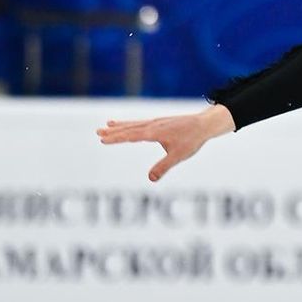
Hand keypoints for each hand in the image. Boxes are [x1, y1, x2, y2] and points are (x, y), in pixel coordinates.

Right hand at [97, 101, 233, 182]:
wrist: (204, 125)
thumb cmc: (192, 140)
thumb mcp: (178, 156)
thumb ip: (164, 167)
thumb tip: (150, 179)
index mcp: (154, 132)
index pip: (131, 136)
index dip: (116, 138)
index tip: (103, 139)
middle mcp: (153, 125)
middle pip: (129, 128)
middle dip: (113, 131)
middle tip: (98, 132)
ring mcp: (156, 122)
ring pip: (134, 124)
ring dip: (120, 126)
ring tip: (107, 125)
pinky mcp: (160, 122)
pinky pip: (141, 123)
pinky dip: (131, 124)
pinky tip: (128, 126)